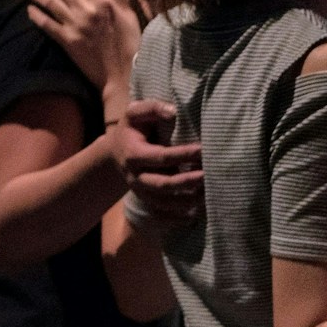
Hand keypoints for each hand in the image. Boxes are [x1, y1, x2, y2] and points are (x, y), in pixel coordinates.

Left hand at [25, 0, 141, 98]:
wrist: (123, 73)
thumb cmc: (130, 44)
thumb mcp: (129, 15)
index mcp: (105, 0)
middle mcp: (88, 9)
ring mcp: (76, 25)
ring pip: (50, 2)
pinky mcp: (67, 40)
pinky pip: (46, 23)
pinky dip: (36, 15)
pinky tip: (30, 10)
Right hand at [115, 99, 202, 225]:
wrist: (117, 151)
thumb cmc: (133, 128)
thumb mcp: (135, 112)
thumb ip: (152, 108)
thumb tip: (174, 111)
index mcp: (133, 154)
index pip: (161, 157)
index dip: (183, 155)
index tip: (203, 150)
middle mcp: (136, 176)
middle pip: (162, 185)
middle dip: (187, 182)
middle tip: (209, 176)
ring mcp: (141, 191)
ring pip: (164, 203)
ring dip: (187, 201)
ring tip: (209, 194)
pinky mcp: (147, 200)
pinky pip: (161, 215)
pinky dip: (178, 217)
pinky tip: (197, 214)